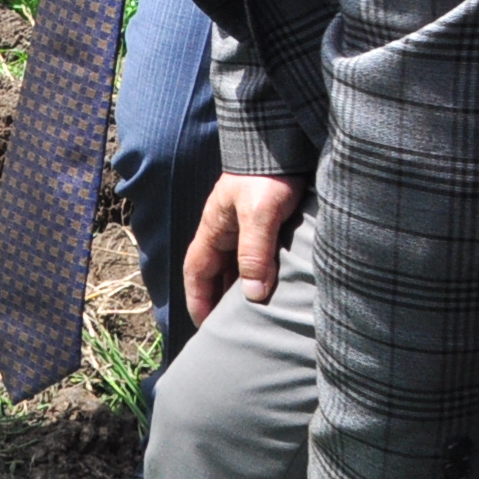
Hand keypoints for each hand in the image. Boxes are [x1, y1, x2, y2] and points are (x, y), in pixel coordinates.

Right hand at [184, 173, 306, 324]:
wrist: (281, 147)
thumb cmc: (267, 178)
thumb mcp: (259, 214)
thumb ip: (255, 253)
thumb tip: (252, 295)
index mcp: (212, 229)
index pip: (197, 272)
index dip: (198, 299)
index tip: (205, 327)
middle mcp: (223, 232)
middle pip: (214, 273)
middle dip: (217, 301)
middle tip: (229, 330)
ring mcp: (241, 229)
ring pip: (235, 267)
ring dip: (239, 291)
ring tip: (250, 317)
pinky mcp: (262, 226)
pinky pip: (253, 259)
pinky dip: (256, 278)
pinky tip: (270, 290)